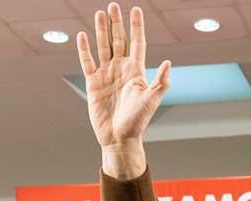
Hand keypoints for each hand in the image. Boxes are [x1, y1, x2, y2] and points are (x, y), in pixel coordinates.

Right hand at [78, 4, 170, 179]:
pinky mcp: (93, 83)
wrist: (119, 138)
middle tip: (113, 5)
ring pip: (103, 47)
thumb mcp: (151, 101)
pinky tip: (83, 35)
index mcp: (136, 71)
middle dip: (116, 22)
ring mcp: (107, 74)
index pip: (136, 42)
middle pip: (118, 40)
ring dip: (101, 30)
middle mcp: (121, 69)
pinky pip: (88, 62)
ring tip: (99, 13)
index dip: (136, 26)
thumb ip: (160, 82)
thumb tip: (168, 63)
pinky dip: (85, 49)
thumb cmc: (138, 122)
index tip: (136, 9)